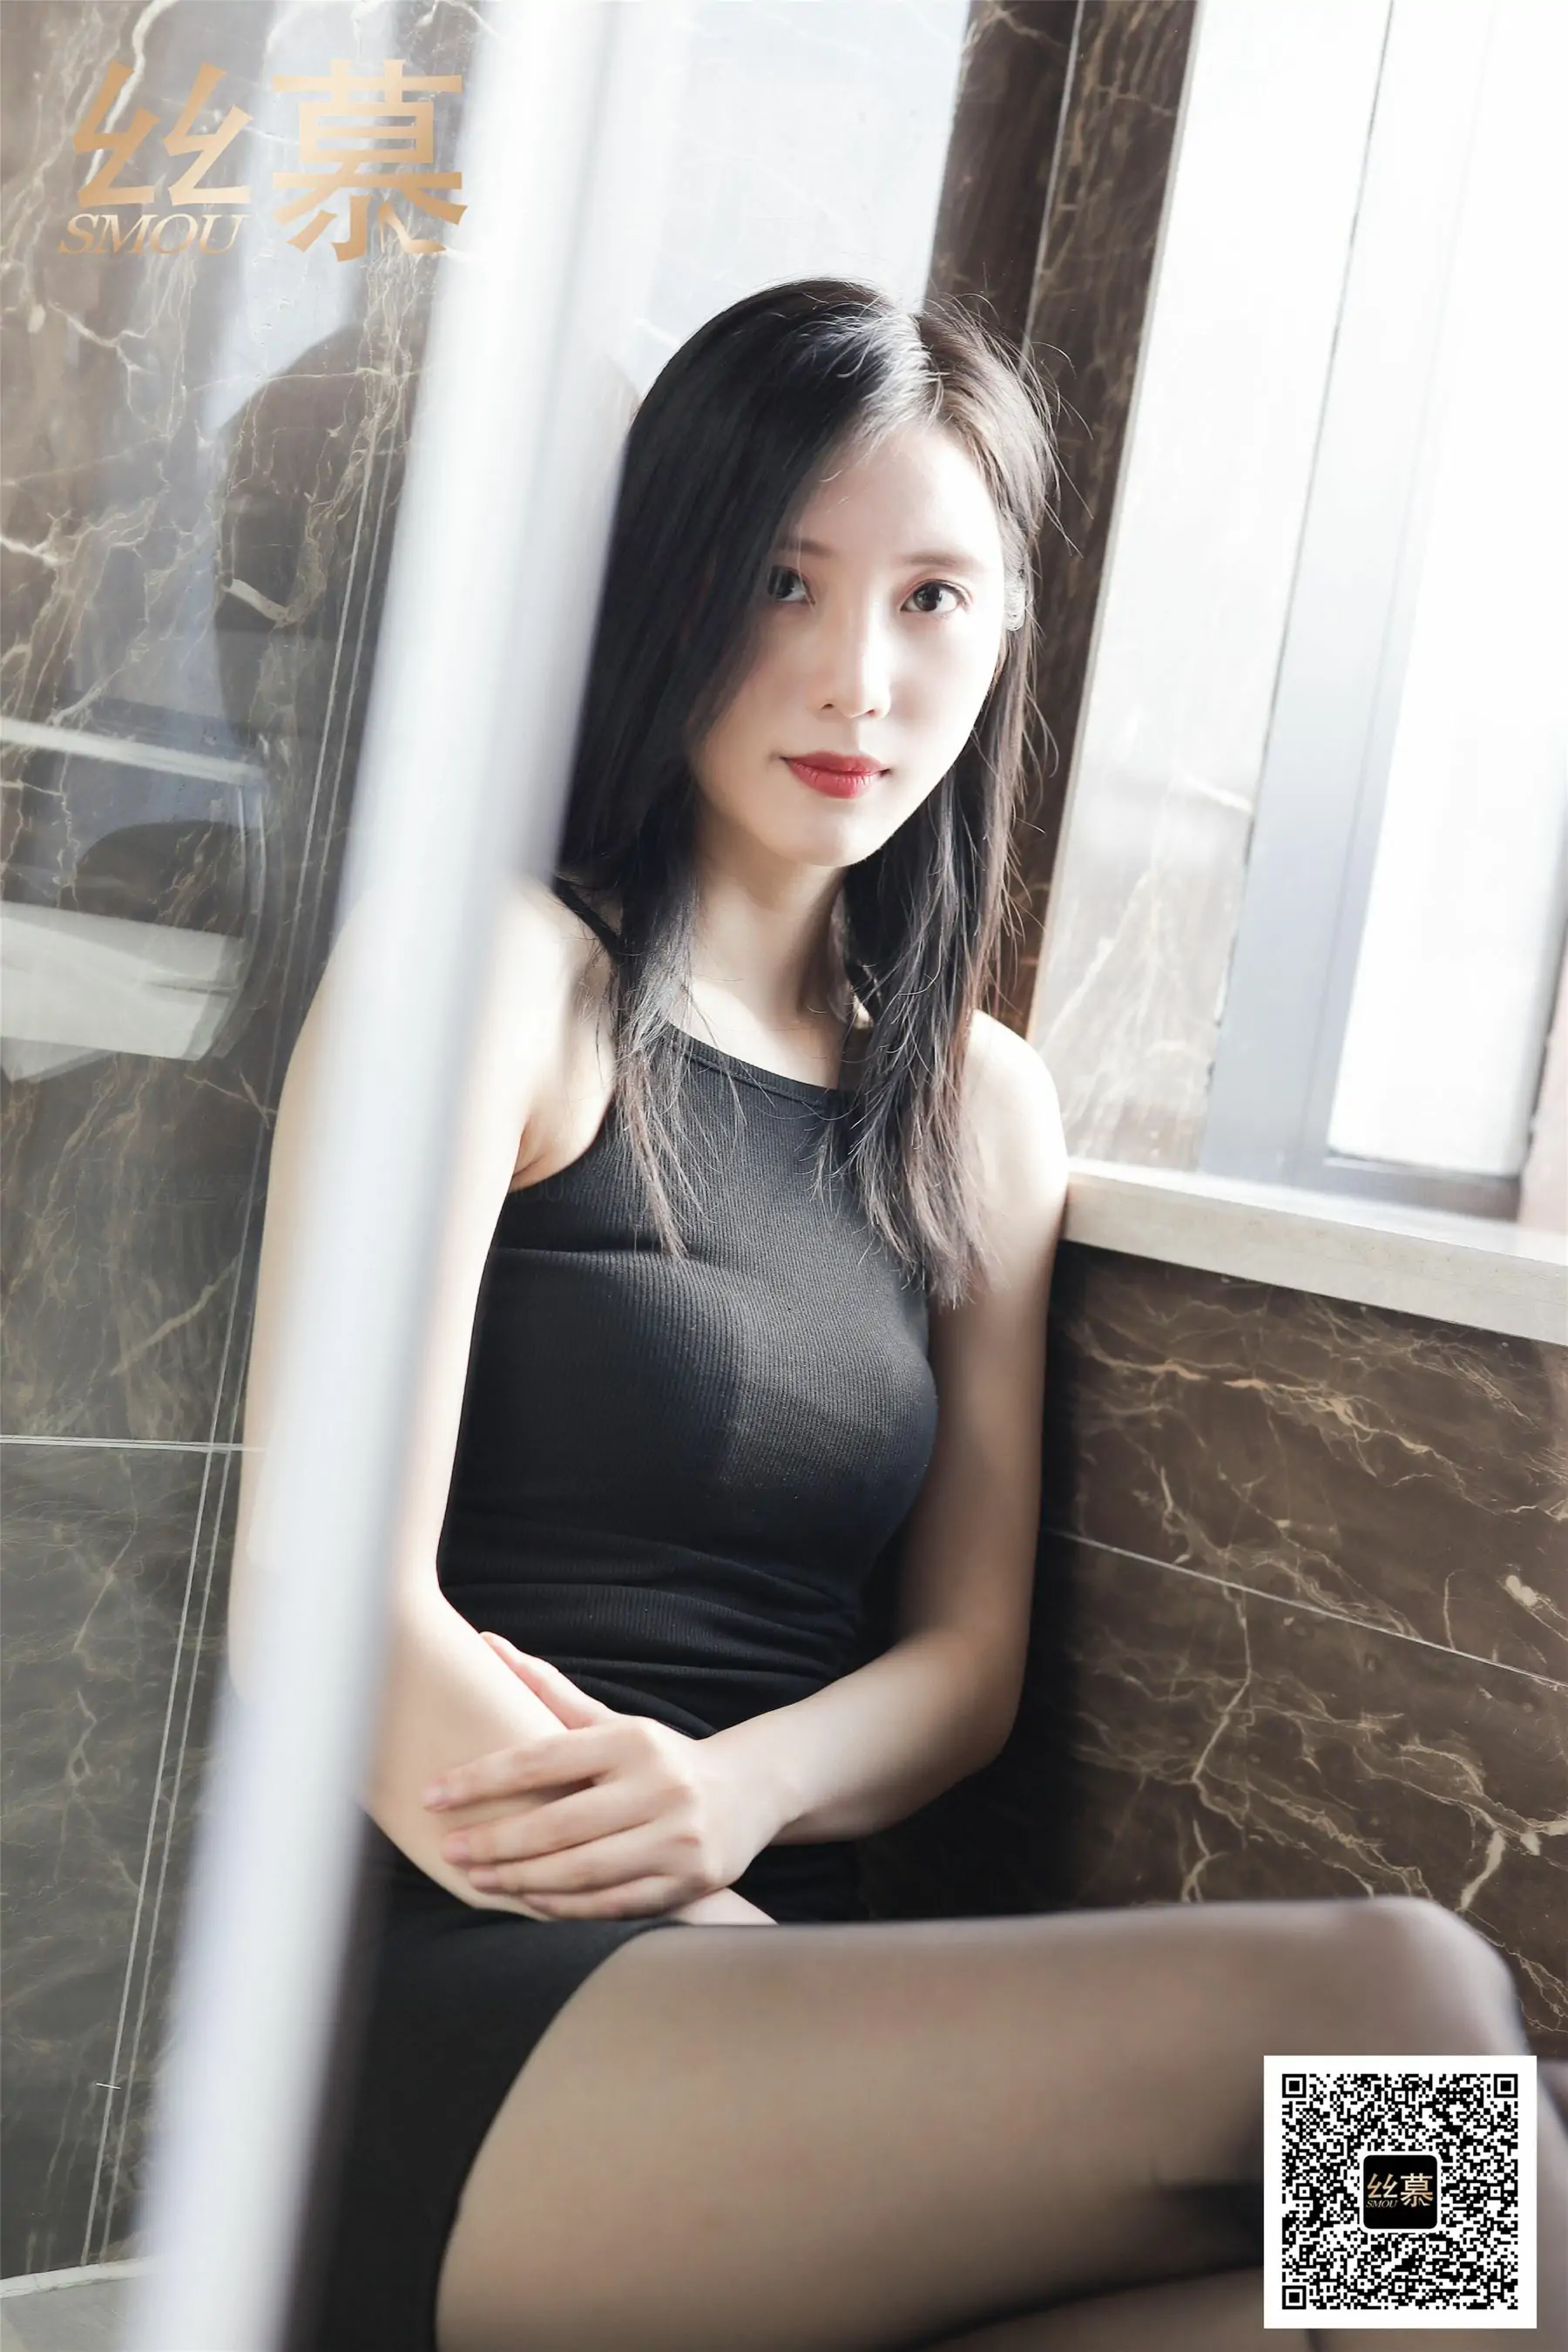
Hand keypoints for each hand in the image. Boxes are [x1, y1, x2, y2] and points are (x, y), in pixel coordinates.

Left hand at [422, 1636, 774, 1919]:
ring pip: (581, 1870)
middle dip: (494, 1841)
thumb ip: (549, 1691)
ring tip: (476, 1878)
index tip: (433, 1794)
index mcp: (631, 1740)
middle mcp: (658, 1785)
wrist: (747, 1791)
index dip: (481, 1778)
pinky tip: (527, 1900)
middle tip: (448, 1849)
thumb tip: (486, 1643)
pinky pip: (612, 1902)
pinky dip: (564, 1906)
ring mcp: (677, 1836)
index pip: (541, 1758)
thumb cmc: (659, 1757)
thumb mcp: (612, 1721)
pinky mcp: (690, 1880)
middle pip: (558, 1823)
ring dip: (520, 1879)